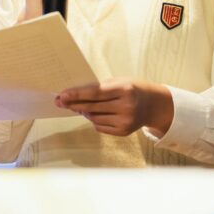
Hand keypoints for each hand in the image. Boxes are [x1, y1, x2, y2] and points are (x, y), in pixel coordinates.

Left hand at [54, 77, 174, 136]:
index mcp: (125, 90)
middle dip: (74, 104)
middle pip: (92, 107)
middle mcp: (127, 107)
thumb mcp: (119, 82)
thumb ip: (99, 88)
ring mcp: (126, 121)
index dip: (77, 94)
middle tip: (60, 101)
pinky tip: (95, 113)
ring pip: (94, 118)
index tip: (62, 95)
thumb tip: (74, 97)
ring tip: (81, 106)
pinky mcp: (124, 132)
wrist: (154, 105)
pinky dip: (94, 120)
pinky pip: (100, 127)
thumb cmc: (132, 89)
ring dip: (84, 112)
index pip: (95, 93)